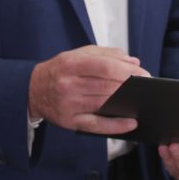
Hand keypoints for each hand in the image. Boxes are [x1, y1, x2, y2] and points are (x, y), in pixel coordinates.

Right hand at [28, 45, 148, 134]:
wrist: (32, 90)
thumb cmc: (59, 70)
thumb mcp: (77, 55)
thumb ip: (105, 54)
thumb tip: (133, 61)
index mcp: (70, 64)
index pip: (104, 66)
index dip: (126, 69)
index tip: (143, 73)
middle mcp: (68, 85)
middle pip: (106, 85)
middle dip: (130, 85)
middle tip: (146, 86)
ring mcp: (69, 105)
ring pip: (104, 104)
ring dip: (126, 102)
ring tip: (141, 99)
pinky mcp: (70, 122)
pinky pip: (97, 125)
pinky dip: (116, 125)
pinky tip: (131, 122)